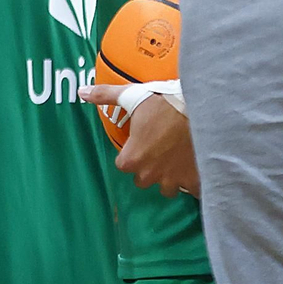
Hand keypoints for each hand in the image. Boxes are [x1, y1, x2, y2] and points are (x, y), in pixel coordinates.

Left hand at [80, 86, 199, 197]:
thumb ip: (105, 96)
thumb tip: (81, 91)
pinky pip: (192, 192)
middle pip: (143, 180)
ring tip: (176, 160)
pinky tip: (196, 168)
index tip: (139, 143)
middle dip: (148, 169)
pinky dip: (193, 183)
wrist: (200, 108)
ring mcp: (173, 180)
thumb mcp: (132, 96)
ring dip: (169, 178)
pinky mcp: (195, 181)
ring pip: (166, 189)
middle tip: (158, 151)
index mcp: (133, 157)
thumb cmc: (163, 103)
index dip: (131, 154)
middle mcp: (150, 174)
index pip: (123, 165)